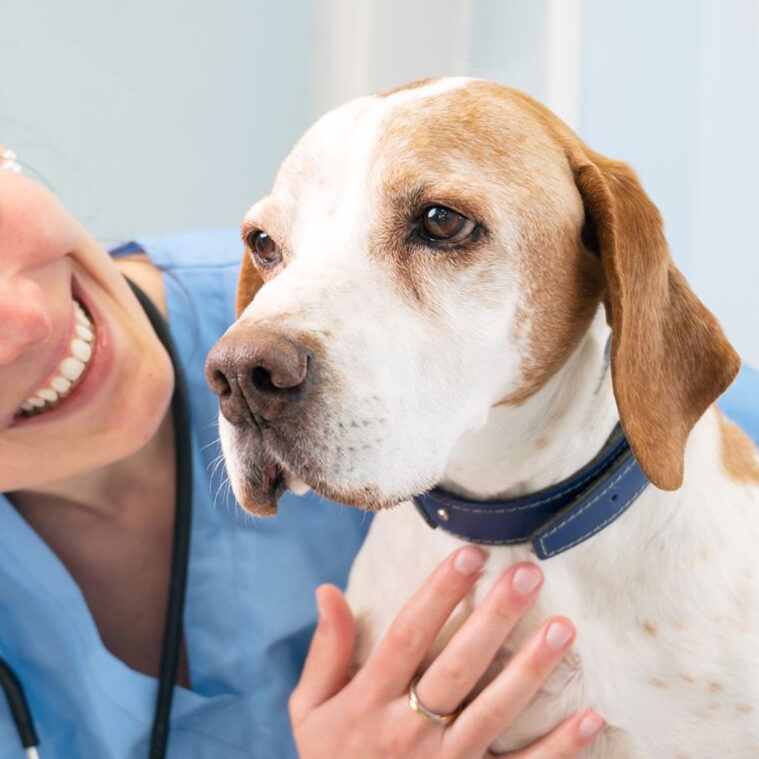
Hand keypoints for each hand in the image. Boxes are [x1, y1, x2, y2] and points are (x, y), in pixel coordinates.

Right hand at [290, 546, 603, 757]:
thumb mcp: (310, 710)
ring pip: (493, 712)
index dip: (439, 593)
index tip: (470, 554)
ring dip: (531, 671)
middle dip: (494, 617)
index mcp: (369, 701)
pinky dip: (558, 749)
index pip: (408, 635)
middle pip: (457, 666)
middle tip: (527, 574)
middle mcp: (408, 731)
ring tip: (563, 628)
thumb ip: (325, 653)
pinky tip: (590, 717)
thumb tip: (326, 591)